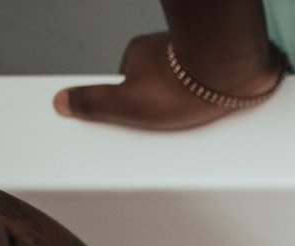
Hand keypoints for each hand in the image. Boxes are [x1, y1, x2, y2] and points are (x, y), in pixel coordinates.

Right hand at [57, 33, 279, 130]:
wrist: (233, 72)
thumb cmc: (182, 85)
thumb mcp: (127, 103)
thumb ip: (92, 103)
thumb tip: (61, 101)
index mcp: (138, 57)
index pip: (126, 88)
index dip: (128, 111)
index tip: (131, 130)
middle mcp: (167, 56)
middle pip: (156, 94)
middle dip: (159, 118)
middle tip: (163, 141)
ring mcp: (195, 63)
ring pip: (185, 97)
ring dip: (187, 117)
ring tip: (190, 138)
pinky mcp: (222, 76)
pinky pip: (211, 98)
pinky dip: (211, 113)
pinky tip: (213, 129)